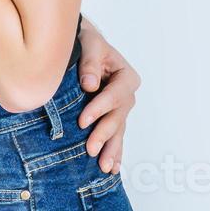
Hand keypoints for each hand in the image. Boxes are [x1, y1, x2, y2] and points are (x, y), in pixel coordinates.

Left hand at [74, 19, 139, 174]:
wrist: (85, 45)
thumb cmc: (88, 42)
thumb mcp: (89, 44)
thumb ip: (89, 62)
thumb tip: (89, 84)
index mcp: (126, 76)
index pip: (114, 95)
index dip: (99, 108)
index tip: (82, 121)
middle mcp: (127, 95)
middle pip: (117, 117)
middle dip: (104, 134)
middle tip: (91, 149)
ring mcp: (121, 108)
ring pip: (117, 130)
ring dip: (112, 149)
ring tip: (105, 166)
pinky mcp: (112, 116)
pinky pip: (115, 135)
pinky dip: (114, 151)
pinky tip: (112, 167)